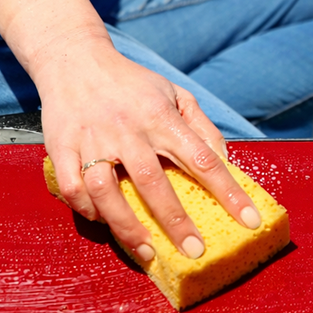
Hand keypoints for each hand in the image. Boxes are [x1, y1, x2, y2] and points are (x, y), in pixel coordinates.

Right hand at [33, 28, 262, 261]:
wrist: (73, 59)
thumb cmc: (132, 84)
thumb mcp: (175, 93)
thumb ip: (202, 127)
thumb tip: (225, 162)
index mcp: (161, 117)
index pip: (203, 158)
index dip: (229, 193)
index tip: (249, 221)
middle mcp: (127, 130)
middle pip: (153, 181)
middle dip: (175, 221)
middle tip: (194, 251)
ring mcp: (92, 139)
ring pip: (105, 190)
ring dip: (126, 225)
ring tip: (147, 252)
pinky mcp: (62, 147)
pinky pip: (72, 187)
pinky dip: (87, 210)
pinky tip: (104, 221)